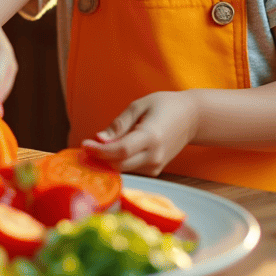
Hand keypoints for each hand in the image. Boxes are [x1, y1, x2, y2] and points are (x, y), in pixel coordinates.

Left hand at [81, 91, 197, 175]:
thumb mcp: (139, 106)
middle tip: (86, 146)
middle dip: (99, 158)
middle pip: (120, 165)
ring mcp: (156, 166)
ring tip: (98, 146)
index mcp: (151, 136)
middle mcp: (155, 155)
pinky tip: (113, 150)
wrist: (192, 118)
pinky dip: (118, 161)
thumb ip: (119, 124)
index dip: (99, 151)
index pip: (120, 151)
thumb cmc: (165, 106)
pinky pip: (131, 169)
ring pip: (123, 169)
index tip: (84, 144)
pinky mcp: (155, 170)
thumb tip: (99, 139)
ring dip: (107, 160)